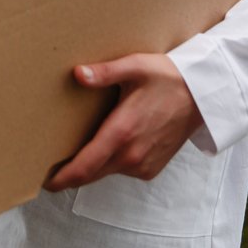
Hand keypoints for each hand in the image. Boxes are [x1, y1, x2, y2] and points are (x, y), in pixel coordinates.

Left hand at [44, 53, 204, 190]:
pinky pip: (121, 170)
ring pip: (105, 172)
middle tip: (50, 167)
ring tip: (75, 151)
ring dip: (90, 166)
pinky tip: (106, 146)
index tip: (45, 180)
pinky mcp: (150, 169)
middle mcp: (131, 155)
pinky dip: (109, 163)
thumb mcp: (134, 67)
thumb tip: (77, 74)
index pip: (85, 166)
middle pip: (91, 174)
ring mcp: (142, 165)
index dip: (62, 177)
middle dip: (69, 174)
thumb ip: (104, 73)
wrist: (202, 96)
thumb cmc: (167, 77)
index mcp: (122, 132)